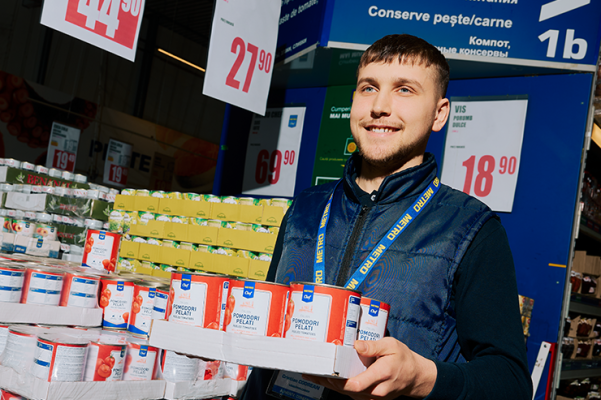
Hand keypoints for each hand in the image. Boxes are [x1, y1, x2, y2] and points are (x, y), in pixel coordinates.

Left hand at [303, 338, 436, 399]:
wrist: (415, 377)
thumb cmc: (403, 358)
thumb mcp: (392, 346)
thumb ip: (374, 347)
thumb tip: (356, 345)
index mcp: (381, 374)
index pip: (357, 384)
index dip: (339, 381)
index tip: (325, 373)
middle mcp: (376, 390)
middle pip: (347, 390)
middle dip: (328, 382)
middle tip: (310, 372)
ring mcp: (373, 396)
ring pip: (348, 393)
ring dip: (330, 385)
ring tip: (313, 375)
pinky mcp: (370, 397)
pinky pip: (352, 393)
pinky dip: (338, 387)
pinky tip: (326, 379)